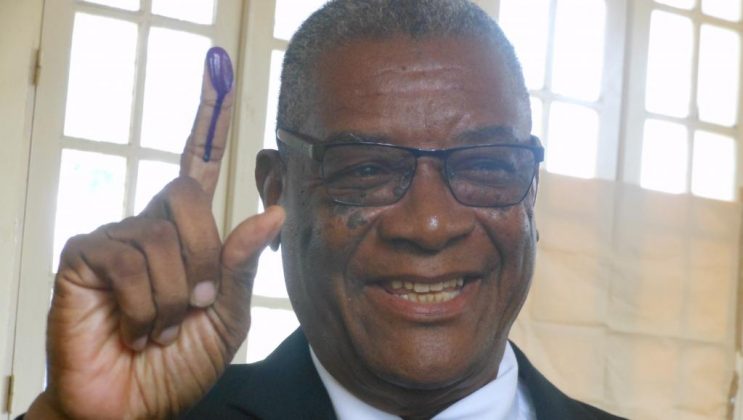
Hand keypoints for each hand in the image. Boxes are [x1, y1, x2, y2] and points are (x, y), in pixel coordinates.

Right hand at [26, 48, 284, 418]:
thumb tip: (274, 212)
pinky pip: (129, 260)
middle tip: (193, 304)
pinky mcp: (83, 257)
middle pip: (188, 196)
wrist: (132, 406)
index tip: (216, 70)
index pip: (197, 165)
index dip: (207, 120)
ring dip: (174, 295)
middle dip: (203, 258)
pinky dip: (144, 305)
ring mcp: (114, 238)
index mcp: (187, 235)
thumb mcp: (227, 317)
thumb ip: (243, 265)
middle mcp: (150, 226)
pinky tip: (132, 326)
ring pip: (161, 235)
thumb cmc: (179, 362)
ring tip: (159, 324)